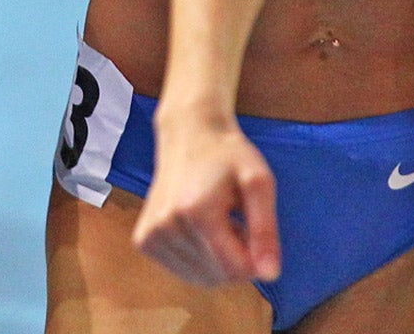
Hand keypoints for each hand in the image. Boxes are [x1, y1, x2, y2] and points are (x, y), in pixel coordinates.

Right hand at [132, 114, 280, 285]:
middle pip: (219, 276)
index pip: (236, 269)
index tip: (252, 227)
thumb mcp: (258, 182)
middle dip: (236, 259)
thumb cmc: (227, 156)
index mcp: (195, 212)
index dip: (255, 257)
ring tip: (217, 224)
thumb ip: (266, 230)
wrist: (188, 133)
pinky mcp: (144, 240)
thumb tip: (270, 275)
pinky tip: (199, 231)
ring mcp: (150, 235)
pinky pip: (183, 272)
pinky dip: (198, 260)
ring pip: (201, 278)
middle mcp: (166, 226)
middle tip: (235, 222)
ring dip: (217, 260)